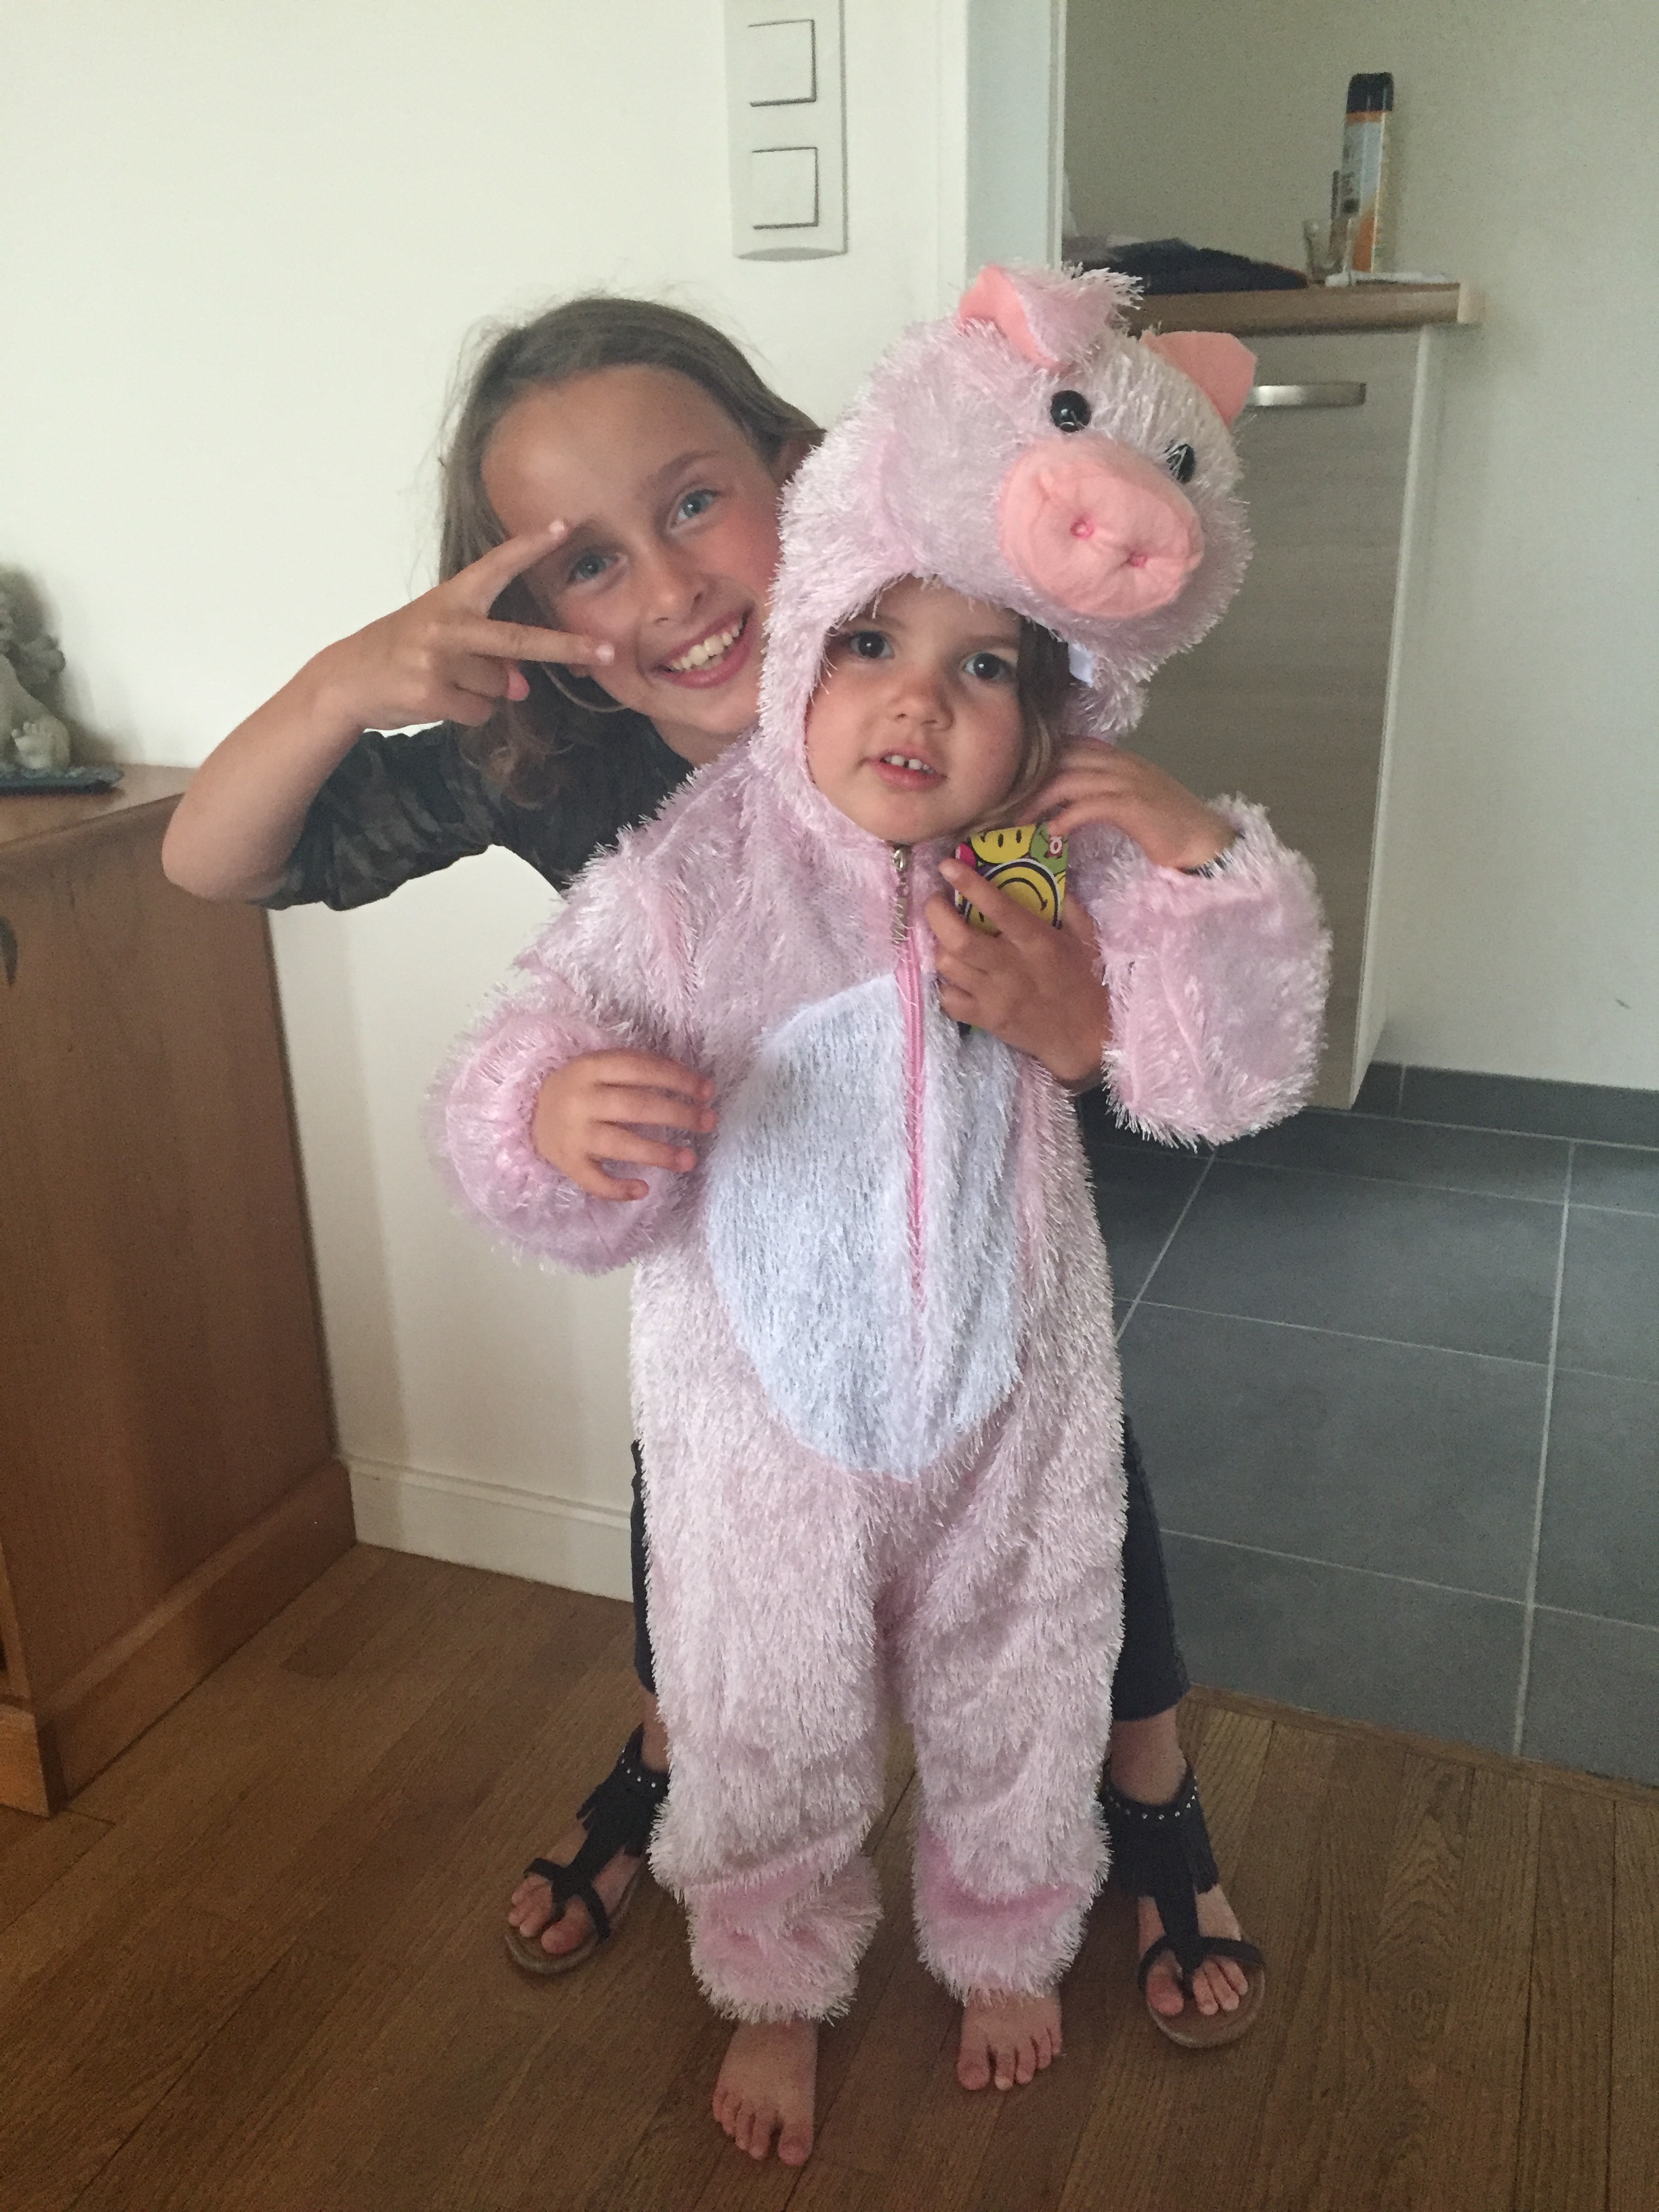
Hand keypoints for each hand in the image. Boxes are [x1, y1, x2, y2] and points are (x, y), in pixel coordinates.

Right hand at [311, 525, 614, 733]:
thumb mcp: (444, 638)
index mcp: (451, 598)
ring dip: (484, 692)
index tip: (564, 526)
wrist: (348, 679)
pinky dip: (468, 712)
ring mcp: (437, 658)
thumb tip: (521, 686)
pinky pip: (479, 711)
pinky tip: (438, 698)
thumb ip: (488, 654)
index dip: (530, 547)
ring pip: (498, 686)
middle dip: (566, 647)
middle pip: (518, 639)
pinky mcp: (430, 693)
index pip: (496, 566)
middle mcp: (446, 623)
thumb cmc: (403, 651)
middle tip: (607, 651)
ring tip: (446, 681)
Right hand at [531, 1050, 716, 1200]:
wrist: (529, 1111)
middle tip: (709, 1121)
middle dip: (678, 1114)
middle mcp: (581, 1100)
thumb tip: (694, 1084)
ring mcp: (573, 1134)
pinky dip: (618, 1188)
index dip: (678, 1078)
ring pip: (621, 1144)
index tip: (708, 1091)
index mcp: (591, 1067)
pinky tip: (643, 1189)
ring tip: (690, 1160)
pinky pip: (594, 1180)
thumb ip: (639, 1069)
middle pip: (636, 1106)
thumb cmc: (581, 1087)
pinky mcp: (567, 1163)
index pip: (642, 1069)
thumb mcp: (602, 1066)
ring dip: (659, 1153)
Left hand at [929, 866, 1108, 1086]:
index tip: (947, 864)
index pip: (998, 908)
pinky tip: (956, 973)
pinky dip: (945, 982)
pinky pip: (948, 998)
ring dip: (940, 946)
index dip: (969, 884)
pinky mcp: (985, 1020)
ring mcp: (994, 997)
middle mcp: (1011, 968)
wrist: (1085, 1037)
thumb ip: (1066, 905)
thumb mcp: (1086, 937)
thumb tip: (1045, 872)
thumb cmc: (1085, 982)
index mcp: (1038, 942)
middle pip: (958, 939)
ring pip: (947, 966)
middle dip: (937, 914)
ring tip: (946, 936)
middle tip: (937, 902)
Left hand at [1029, 744, 1233, 871]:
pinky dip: (1065, 818)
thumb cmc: (1166, 826)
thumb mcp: (1128, 799)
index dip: (1035, 764)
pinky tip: (1050, 834)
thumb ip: (1099, 791)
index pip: (1067, 748)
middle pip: (1060, 760)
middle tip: (1002, 806)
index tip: (1010, 786)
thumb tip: (1061, 802)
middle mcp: (1119, 762)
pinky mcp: (1132, 804)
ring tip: (1017, 822)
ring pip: (1068, 779)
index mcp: (1117, 758)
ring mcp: (1127, 780)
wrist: (1205, 840)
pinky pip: (1089, 805)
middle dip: (1027, 782)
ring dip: (1038, 801)